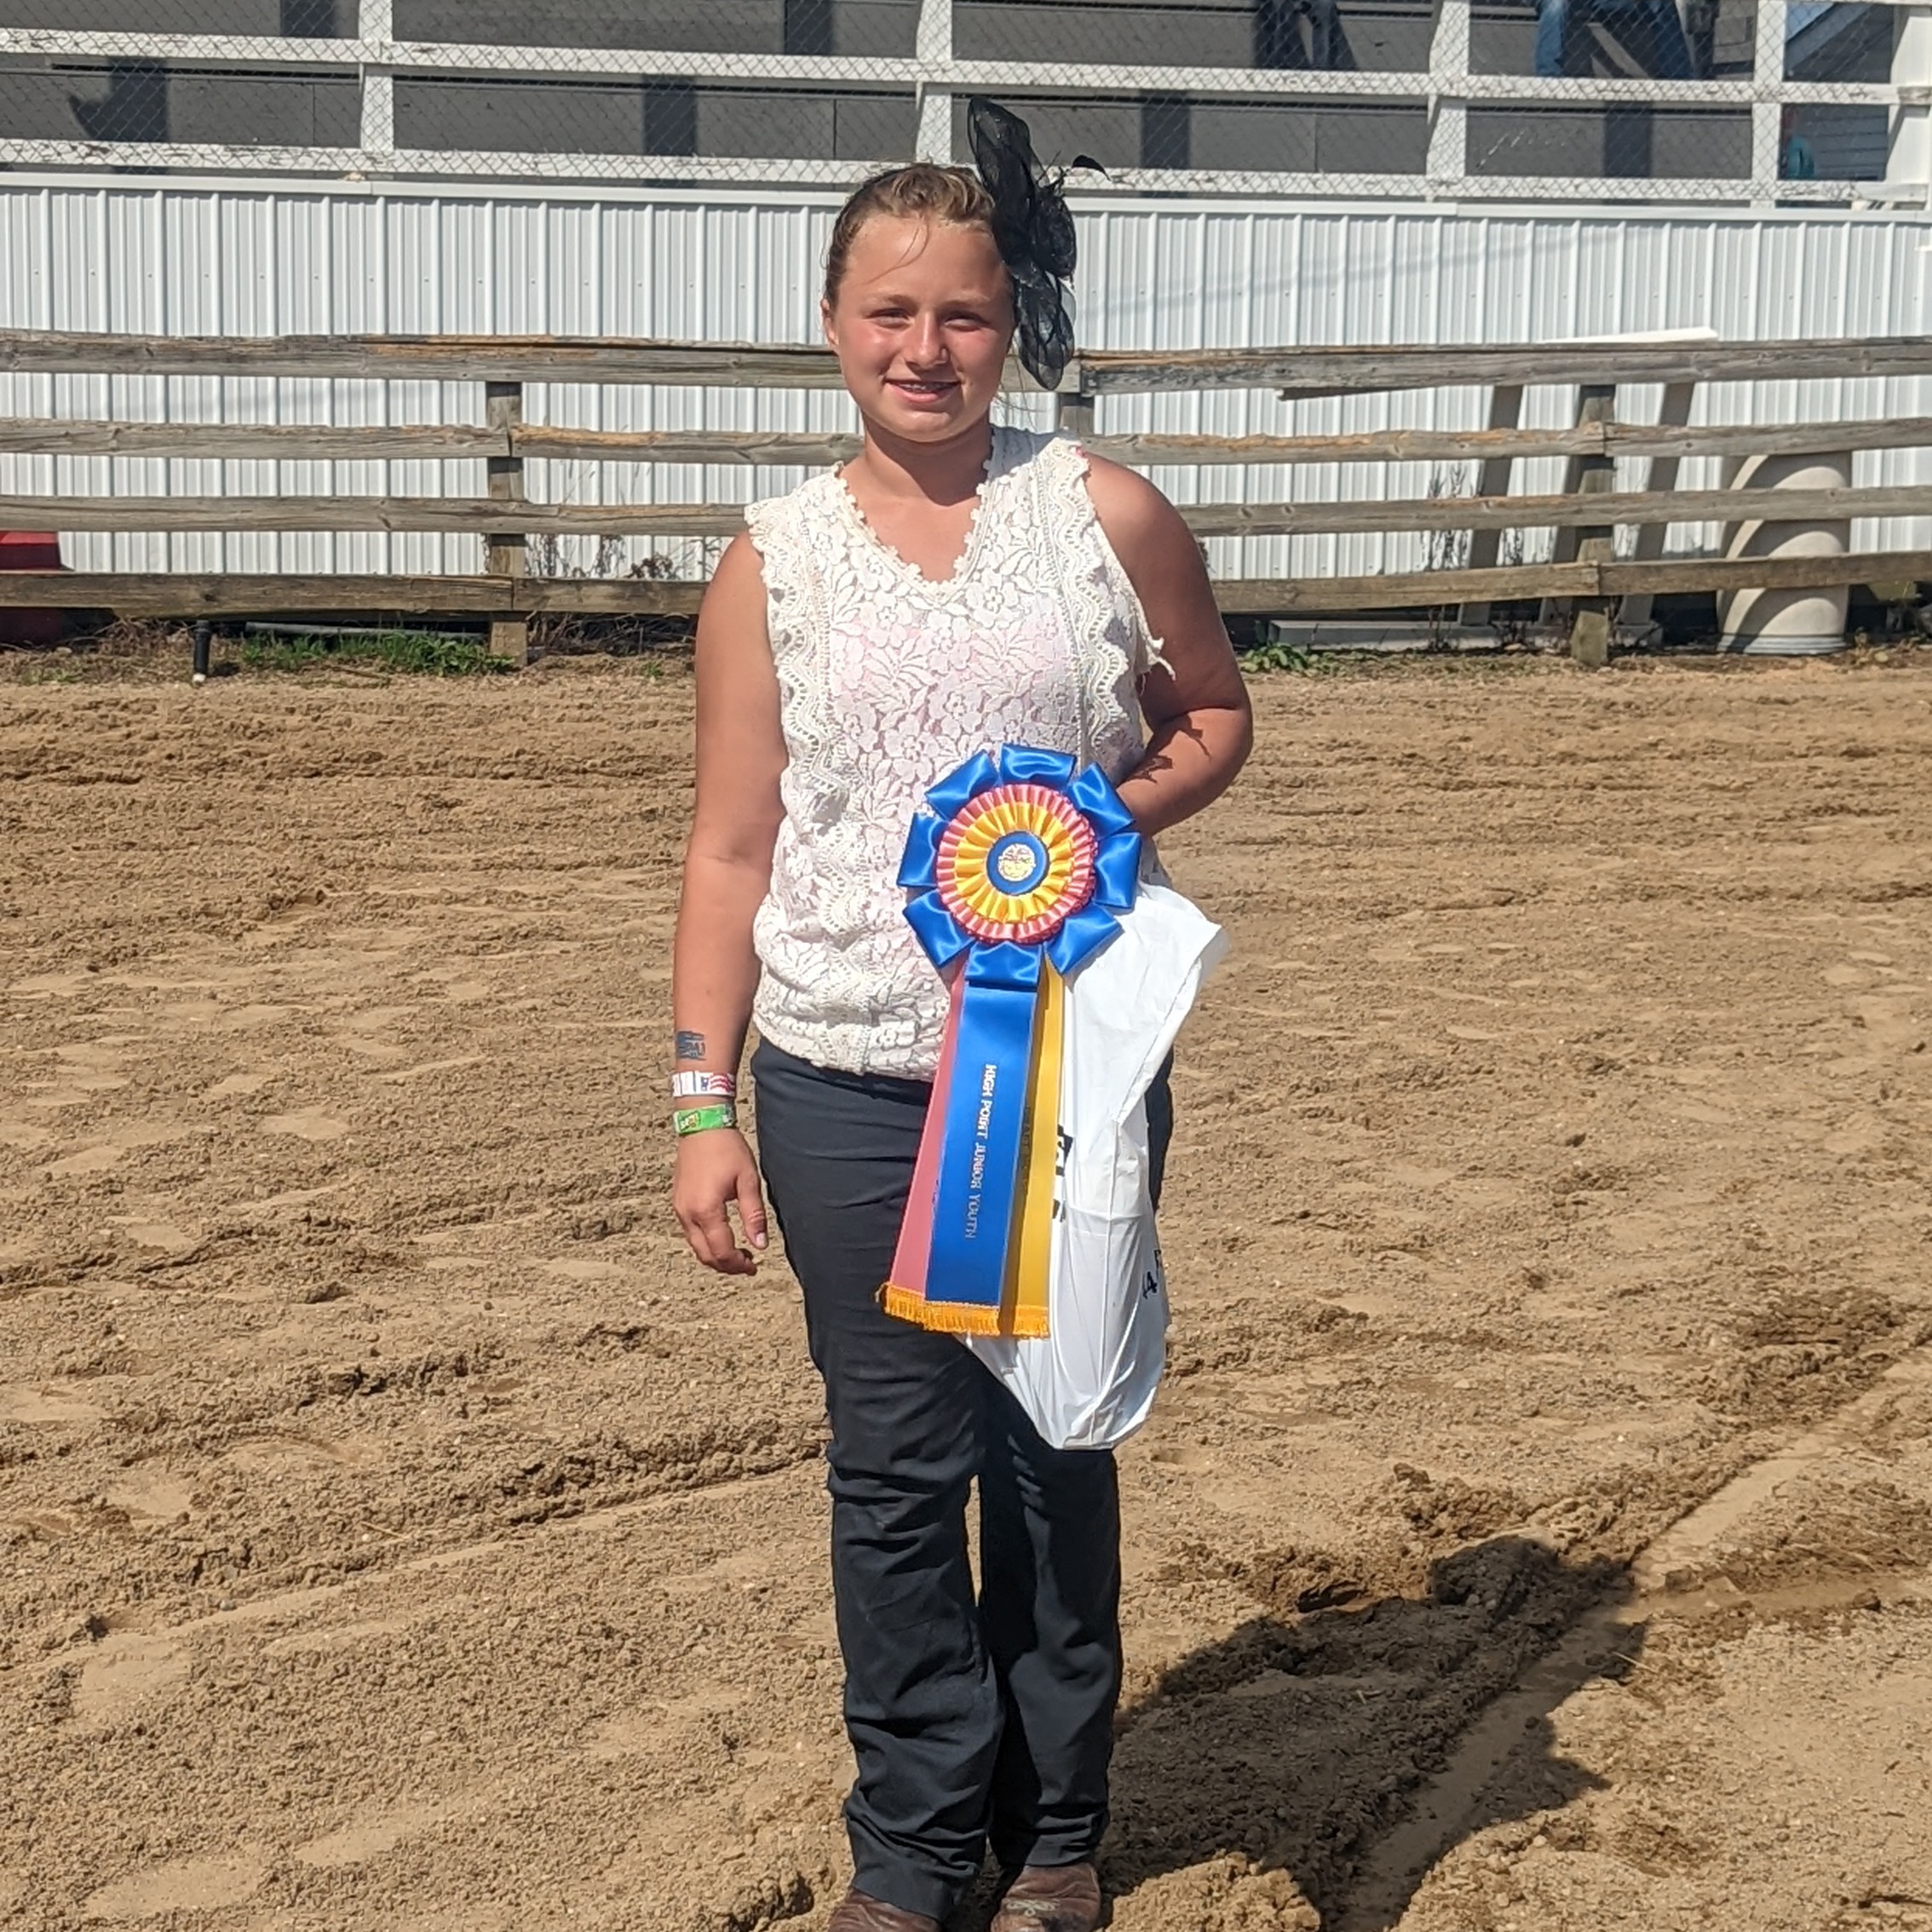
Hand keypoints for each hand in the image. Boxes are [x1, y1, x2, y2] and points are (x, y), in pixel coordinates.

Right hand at [673, 1128, 769, 1274]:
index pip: (722, 1250)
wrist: (702, 1125)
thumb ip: (754, 1215)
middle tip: (747, 1265)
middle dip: (726, 1266)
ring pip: (695, 1246)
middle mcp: (688, 1213)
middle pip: (705, 1255)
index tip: (754, 1266)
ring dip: (715, 1255)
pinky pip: (690, 1233)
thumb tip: (760, 1244)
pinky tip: (722, 1237)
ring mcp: (679, 1209)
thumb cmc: (727, 1149)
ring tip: (738, 1253)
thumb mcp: (748, 1181)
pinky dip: (706, 1242)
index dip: (738, 1264)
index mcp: (706, 1209)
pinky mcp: (678, 1203)